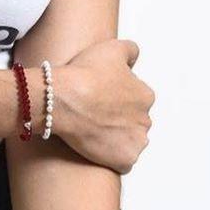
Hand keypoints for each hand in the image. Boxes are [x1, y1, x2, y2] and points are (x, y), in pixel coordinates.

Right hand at [47, 39, 154, 173]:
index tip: (99, 94)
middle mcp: (146, 120)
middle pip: (134, 121)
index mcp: (145, 95)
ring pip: (130, 141)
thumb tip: (135, 58)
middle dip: (119, 118)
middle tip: (94, 112)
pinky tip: (95, 145)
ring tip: (93, 129)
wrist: (63, 99)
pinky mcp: (124, 161)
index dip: (116, 95)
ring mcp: (136, 143)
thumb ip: (130, 50)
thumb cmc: (85, 73)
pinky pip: (122, 162)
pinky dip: (112, 157)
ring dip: (117, 138)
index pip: (136, 98)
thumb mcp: (111, 47)